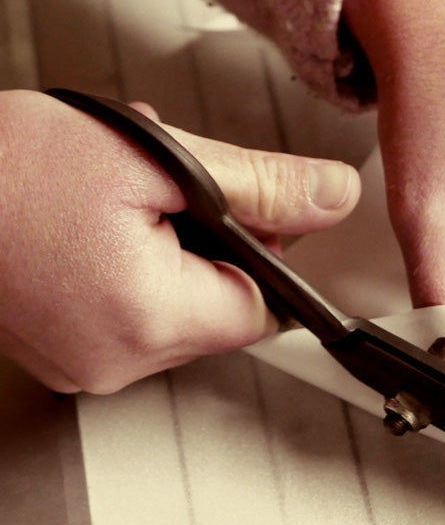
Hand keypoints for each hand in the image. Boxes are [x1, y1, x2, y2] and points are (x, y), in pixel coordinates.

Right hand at [0, 90, 358, 392]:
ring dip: (170, 263)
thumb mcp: (152, 156)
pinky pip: (129, 326)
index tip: (247, 219)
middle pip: (220, 316)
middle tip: (169, 198)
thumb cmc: (3, 166)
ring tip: (121, 211)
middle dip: (212, 252)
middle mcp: (116, 361)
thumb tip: (332, 198)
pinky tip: (98, 238)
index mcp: (148, 318)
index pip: (263, 310)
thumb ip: (259, 185)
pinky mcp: (60, 359)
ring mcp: (83, 367)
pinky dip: (130, 280)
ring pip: (176, 320)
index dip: (264, 256)